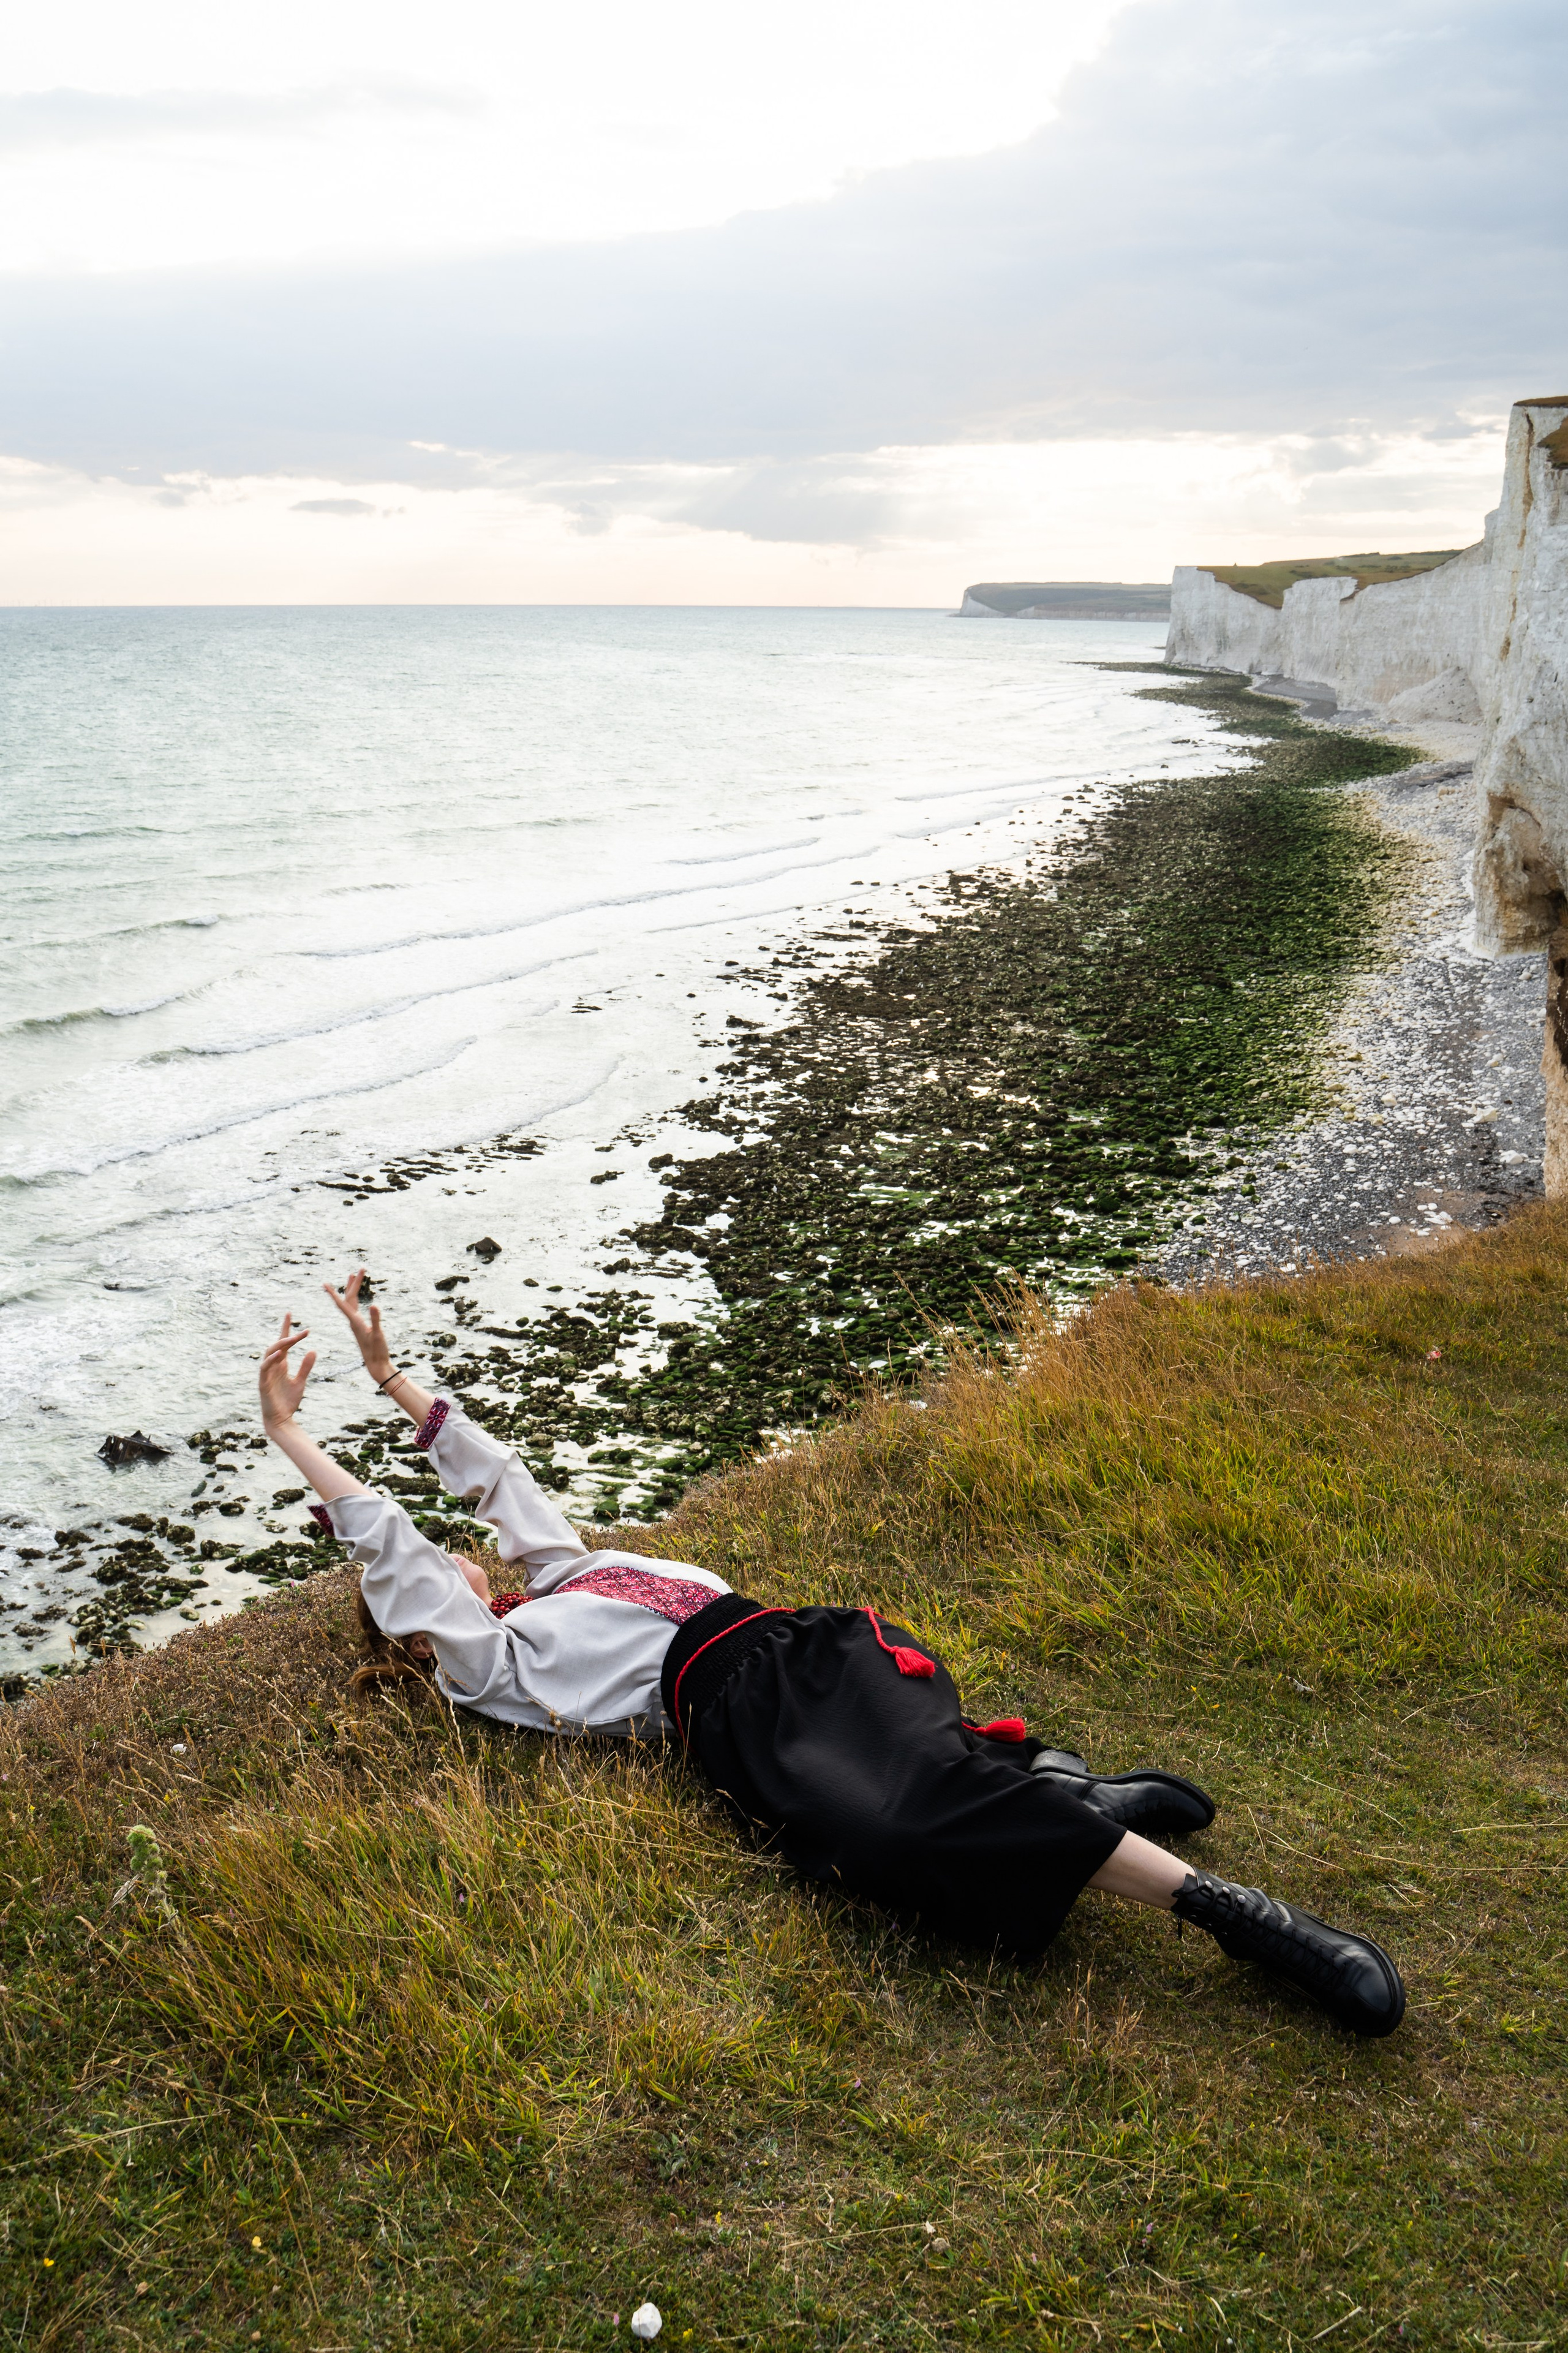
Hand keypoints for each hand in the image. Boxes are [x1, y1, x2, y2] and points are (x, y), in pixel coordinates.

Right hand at [259, 1314, 316, 1428]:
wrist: (281, 1420)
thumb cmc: (288, 1402)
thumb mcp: (300, 1382)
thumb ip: (305, 1367)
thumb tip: (313, 1350)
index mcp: (281, 1365)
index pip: (282, 1343)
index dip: (285, 1329)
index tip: (290, 1314)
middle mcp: (272, 1367)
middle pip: (277, 1346)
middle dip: (287, 1336)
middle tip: (303, 1332)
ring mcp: (267, 1375)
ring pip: (269, 1354)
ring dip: (280, 1346)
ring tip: (293, 1339)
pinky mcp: (263, 1384)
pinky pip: (265, 1369)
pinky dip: (271, 1360)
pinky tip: (280, 1354)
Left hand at [322, 1267, 392, 1382]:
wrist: (376, 1365)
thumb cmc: (377, 1351)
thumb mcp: (378, 1335)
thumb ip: (375, 1320)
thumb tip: (374, 1304)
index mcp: (355, 1322)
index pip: (342, 1304)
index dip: (333, 1293)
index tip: (324, 1283)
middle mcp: (353, 1321)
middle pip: (349, 1298)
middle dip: (353, 1283)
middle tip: (360, 1269)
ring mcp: (357, 1324)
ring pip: (351, 1303)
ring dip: (352, 1289)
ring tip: (353, 1277)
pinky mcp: (361, 1326)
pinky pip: (355, 1308)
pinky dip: (355, 1299)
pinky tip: (357, 1298)